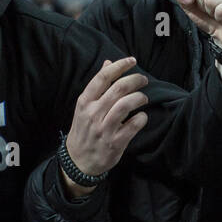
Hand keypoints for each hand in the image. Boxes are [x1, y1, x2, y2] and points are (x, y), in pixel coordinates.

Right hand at [64, 56, 148, 197]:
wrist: (78, 161)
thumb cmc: (84, 130)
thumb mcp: (85, 107)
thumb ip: (97, 86)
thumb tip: (108, 63)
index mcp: (85, 102)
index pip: (103, 77)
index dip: (119, 66)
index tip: (132, 60)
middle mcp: (93, 113)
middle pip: (118, 88)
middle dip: (135, 80)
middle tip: (143, 80)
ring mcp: (104, 128)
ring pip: (126, 104)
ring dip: (139, 98)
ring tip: (143, 98)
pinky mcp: (115, 142)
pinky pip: (134, 125)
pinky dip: (142, 118)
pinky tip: (142, 117)